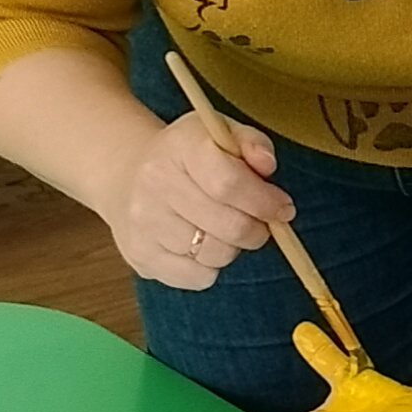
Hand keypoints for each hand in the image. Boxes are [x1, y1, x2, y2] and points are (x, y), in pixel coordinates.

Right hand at [107, 107, 295, 292]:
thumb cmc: (186, 157)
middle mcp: (155, 184)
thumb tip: (267, 165)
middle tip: (261, 224)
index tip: (282, 208)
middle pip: (229, 225)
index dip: (264, 201)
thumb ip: (251, 143)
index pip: (228, 182)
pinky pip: (198, 277)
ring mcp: (144, 224)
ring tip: (225, 229)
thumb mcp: (219, 134)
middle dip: (257, 229)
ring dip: (233, 247)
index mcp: (179, 147)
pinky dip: (211, 266)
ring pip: (216, 255)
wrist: (128, 177)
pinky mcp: (141, 256)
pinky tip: (202, 244)